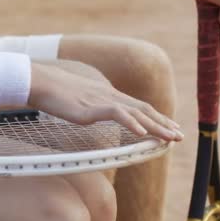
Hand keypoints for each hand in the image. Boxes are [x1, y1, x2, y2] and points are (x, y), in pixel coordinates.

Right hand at [28, 63, 182, 141]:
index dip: (155, 117)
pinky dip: (131, 123)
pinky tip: (142, 133)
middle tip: (179, 136)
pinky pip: (117, 114)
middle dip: (163, 124)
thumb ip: (89, 106)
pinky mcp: (91, 107)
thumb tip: (91, 112)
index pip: (137, 106)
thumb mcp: (78, 100)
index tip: (169, 127)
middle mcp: (109, 96)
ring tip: (170, 138)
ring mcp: (101, 101)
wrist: (40, 82)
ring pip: (136, 113)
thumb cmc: (54, 91)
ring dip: (155, 126)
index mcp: (107, 95)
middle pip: (143, 109)